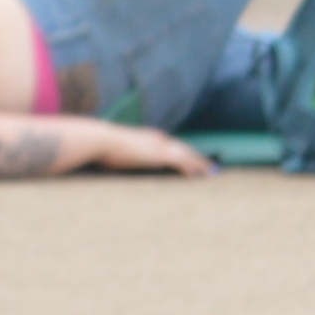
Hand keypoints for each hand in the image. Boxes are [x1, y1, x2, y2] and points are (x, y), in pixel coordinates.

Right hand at [84, 122, 214, 178]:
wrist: (102, 139)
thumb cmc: (103, 146)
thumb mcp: (116, 151)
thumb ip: (123, 156)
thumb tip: (117, 163)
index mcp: (150, 137)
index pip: (172, 145)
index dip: (184, 152)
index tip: (193, 159)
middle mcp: (158, 139)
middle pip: (184, 148)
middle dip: (197, 158)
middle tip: (210, 166)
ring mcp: (160, 146)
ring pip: (187, 155)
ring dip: (200, 164)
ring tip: (212, 172)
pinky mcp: (159, 155)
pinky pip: (181, 163)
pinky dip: (192, 169)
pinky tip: (199, 177)